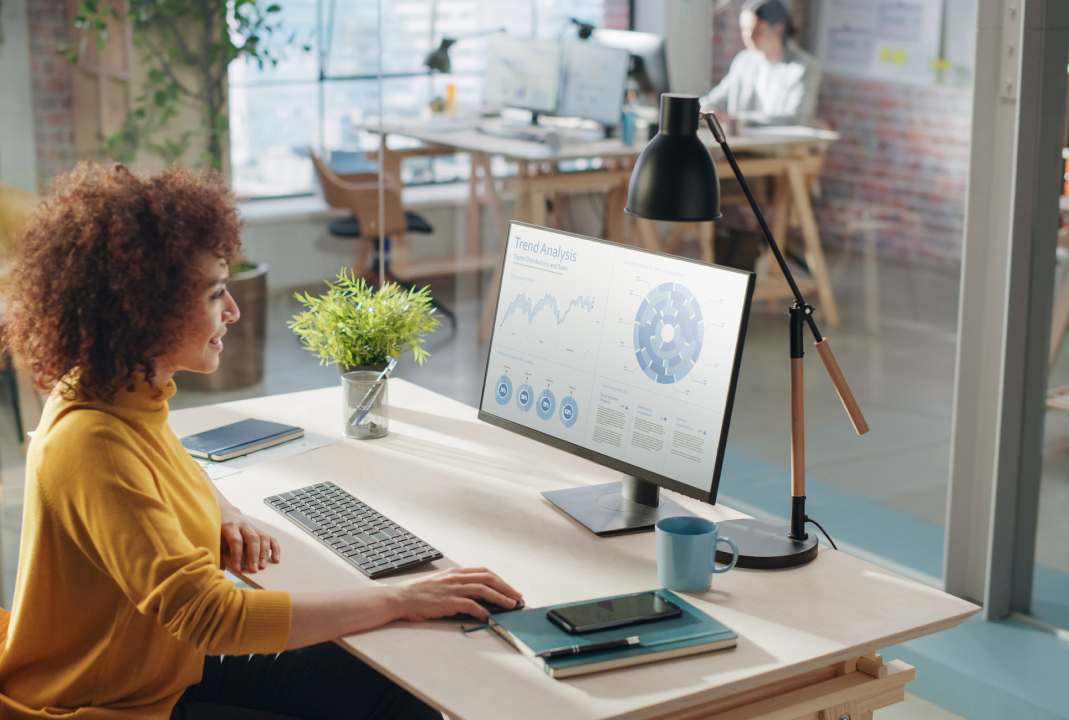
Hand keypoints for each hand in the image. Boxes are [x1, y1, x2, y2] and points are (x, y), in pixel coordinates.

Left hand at [219, 505, 280, 573]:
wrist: (226, 513)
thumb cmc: (219, 530)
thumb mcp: (215, 539)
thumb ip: (216, 553)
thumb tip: (219, 569)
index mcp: (230, 526)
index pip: (236, 541)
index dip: (237, 556)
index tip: (237, 569)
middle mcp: (244, 525)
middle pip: (252, 539)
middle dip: (254, 555)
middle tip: (254, 569)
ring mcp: (253, 527)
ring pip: (263, 538)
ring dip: (264, 553)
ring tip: (263, 566)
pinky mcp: (260, 530)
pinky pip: (270, 539)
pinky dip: (275, 549)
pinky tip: (276, 560)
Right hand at [393, 567, 522, 621]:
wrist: (399, 598)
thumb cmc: (417, 593)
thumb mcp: (439, 584)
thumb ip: (456, 586)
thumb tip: (473, 596)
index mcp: (455, 572)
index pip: (483, 572)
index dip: (500, 580)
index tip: (510, 588)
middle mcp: (456, 577)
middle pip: (488, 578)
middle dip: (506, 587)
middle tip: (517, 597)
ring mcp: (452, 589)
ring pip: (483, 590)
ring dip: (500, 598)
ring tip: (511, 606)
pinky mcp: (448, 601)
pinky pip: (470, 605)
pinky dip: (482, 610)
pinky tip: (489, 616)